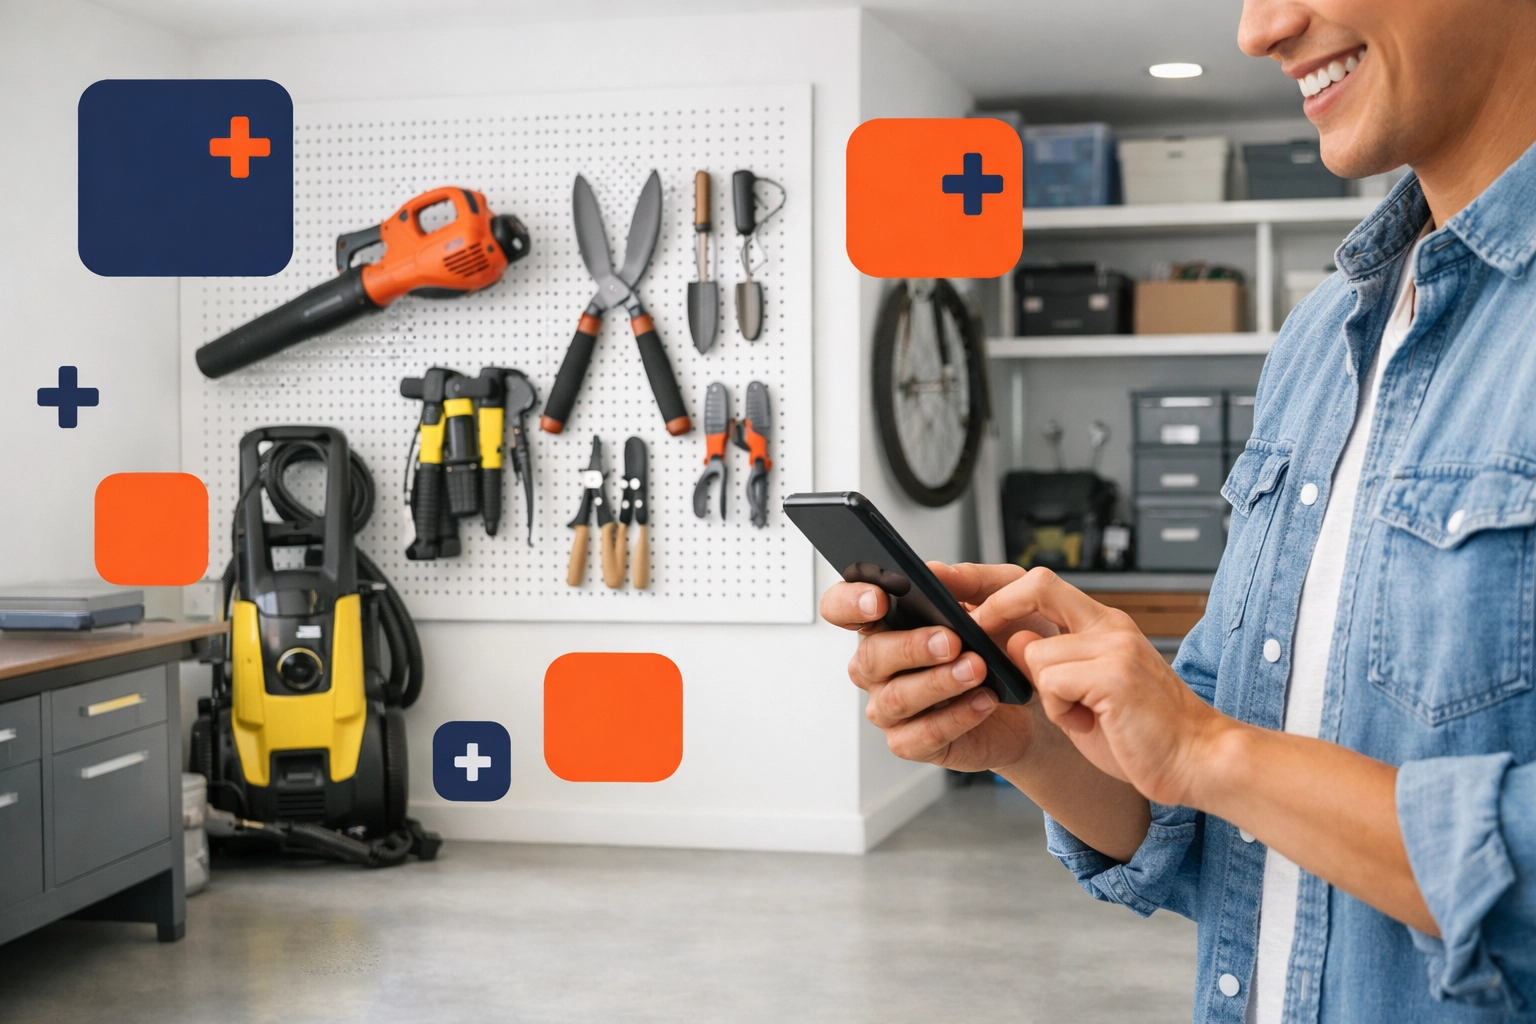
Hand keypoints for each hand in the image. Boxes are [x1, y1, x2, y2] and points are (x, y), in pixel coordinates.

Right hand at [820, 562, 1053, 771]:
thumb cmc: (1008, 640)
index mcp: (886, 622)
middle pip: (870, 656)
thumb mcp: (1002, 596)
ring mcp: (891, 707)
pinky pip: (922, 735)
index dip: (849, 602)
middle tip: (951, 640)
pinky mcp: (912, 742)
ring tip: (977, 668)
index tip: (880, 599)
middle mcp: (879, 665)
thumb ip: (970, 580)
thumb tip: (936, 572)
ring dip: (938, 682)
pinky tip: (985, 701)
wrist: (1035, 693)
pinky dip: (956, 717)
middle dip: (910, 647)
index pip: (841, 608)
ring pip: (896, 698)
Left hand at [974, 568, 1229, 806]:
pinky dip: (1060, 712)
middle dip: (996, 607)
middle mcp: (1109, 625)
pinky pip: (1051, 683)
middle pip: (1037, 584)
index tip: (966, 603)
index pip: (1041, 583)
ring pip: (1035, 654)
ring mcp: (1114, 646)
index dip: (998, 589)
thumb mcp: (1087, 690)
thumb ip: (1052, 663)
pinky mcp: (1114, 674)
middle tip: (981, 635)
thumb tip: (1012, 640)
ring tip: (1080, 716)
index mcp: (1104, 625)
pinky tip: (1091, 724)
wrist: (1198, 760)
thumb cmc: (1141, 734)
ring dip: (1045, 695)